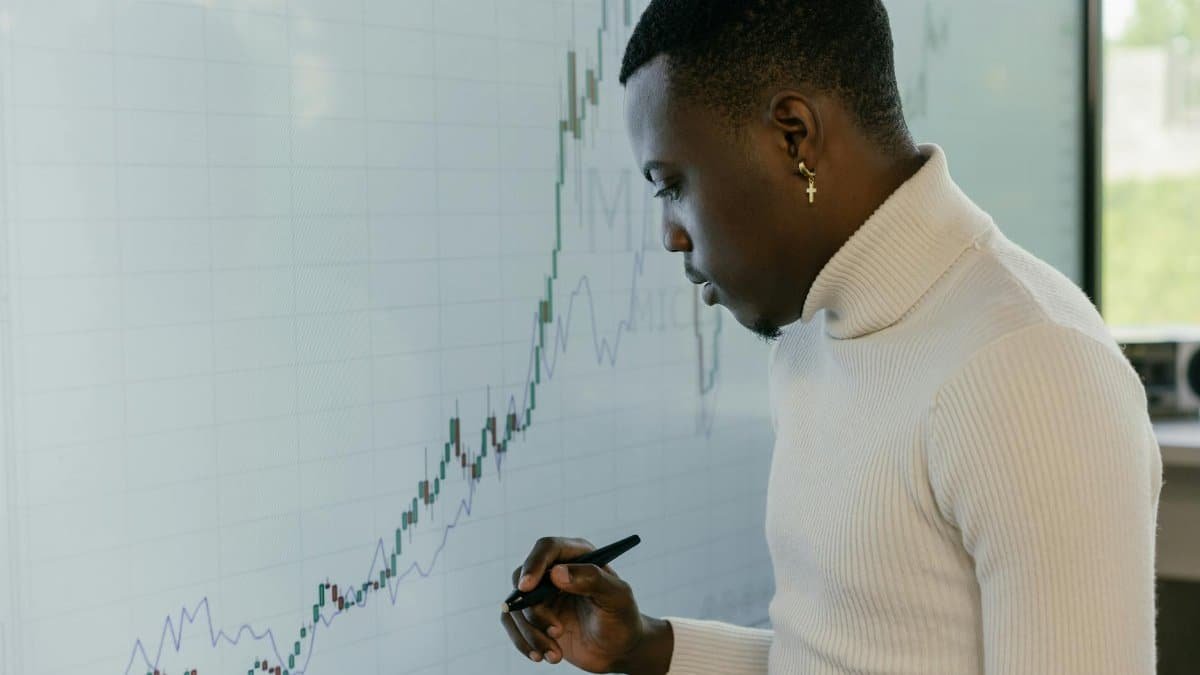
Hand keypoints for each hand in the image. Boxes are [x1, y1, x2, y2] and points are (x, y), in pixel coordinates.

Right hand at [499, 537, 671, 673]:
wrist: (618, 649)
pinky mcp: (534, 617)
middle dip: (535, 611)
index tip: (527, 588)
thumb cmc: (622, 618)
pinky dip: (523, 643)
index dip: (533, 565)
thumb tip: (557, 573)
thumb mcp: (617, 597)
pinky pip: (513, 625)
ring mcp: (541, 595)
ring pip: (516, 606)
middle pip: (523, 579)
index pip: (546, 548)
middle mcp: (555, 571)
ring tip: (555, 654)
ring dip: (531, 634)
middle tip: (557, 631)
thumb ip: (592, 579)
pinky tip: (543, 656)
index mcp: (577, 556)